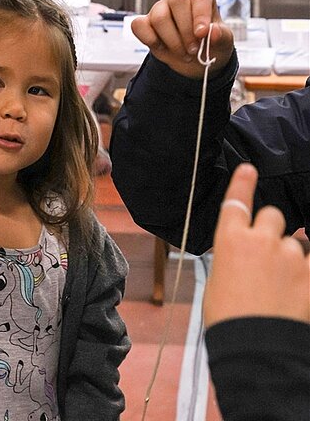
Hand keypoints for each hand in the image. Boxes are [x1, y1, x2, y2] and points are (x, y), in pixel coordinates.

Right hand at [131, 0, 234, 77]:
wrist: (195, 60)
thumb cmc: (211, 44)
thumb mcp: (223, 42)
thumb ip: (220, 36)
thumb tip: (212, 31)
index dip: (200, 14)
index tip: (202, 33)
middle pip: (177, 1)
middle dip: (186, 30)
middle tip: (194, 50)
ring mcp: (159, 8)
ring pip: (159, 18)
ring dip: (172, 41)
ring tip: (184, 54)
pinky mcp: (144, 22)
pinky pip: (138, 26)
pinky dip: (150, 40)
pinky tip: (163, 48)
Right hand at [203, 163, 309, 326]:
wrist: (256, 349)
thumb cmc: (229, 319)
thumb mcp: (219, 281)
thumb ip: (233, 258)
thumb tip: (242, 255)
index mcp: (230, 240)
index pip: (237, 201)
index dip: (243, 182)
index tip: (249, 169)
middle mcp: (261, 241)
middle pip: (272, 216)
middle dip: (272, 229)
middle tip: (268, 253)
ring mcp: (290, 257)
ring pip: (296, 242)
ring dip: (291, 255)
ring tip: (283, 284)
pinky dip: (305, 270)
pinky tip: (299, 284)